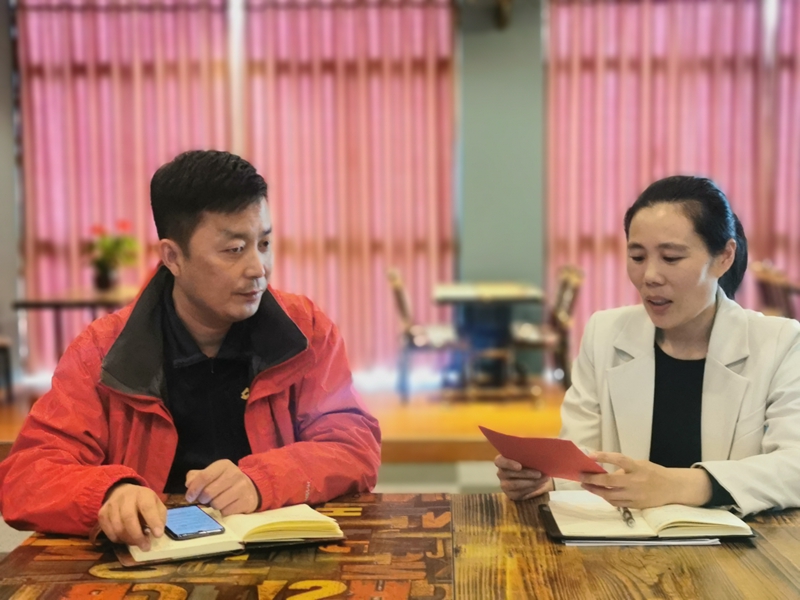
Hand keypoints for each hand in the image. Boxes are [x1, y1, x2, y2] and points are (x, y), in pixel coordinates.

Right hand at [97, 483, 165, 550]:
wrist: (122, 492)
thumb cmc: (143, 502)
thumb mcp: (156, 504)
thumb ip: (159, 517)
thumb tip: (158, 532)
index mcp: (143, 494)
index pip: (147, 507)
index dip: (153, 522)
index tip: (158, 535)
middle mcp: (126, 498)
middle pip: (128, 518)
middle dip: (137, 536)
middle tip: (145, 547)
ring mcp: (111, 505)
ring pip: (117, 527)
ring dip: (128, 539)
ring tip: (137, 543)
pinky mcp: (102, 514)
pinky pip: (108, 531)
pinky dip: (118, 539)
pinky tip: (125, 539)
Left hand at [185, 459, 258, 515]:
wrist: (251, 488)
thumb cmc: (226, 481)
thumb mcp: (212, 474)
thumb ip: (197, 477)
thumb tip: (189, 484)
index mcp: (224, 465)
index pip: (204, 476)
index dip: (194, 489)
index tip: (189, 497)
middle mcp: (234, 474)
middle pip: (208, 492)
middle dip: (203, 499)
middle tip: (205, 499)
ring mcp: (242, 488)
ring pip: (216, 504)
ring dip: (213, 505)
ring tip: (218, 501)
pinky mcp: (246, 501)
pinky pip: (226, 512)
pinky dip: (223, 511)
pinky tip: (227, 505)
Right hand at [495, 454, 553, 500]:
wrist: (531, 477)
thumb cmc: (528, 463)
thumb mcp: (527, 457)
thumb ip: (528, 456)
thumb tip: (539, 454)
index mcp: (501, 461)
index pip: (499, 461)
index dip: (508, 464)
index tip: (519, 466)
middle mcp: (501, 473)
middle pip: (509, 474)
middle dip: (526, 474)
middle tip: (539, 474)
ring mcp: (504, 485)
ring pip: (515, 484)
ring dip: (531, 482)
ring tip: (543, 479)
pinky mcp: (511, 494)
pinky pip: (520, 493)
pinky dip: (532, 489)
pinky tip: (540, 484)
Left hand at [580, 452, 711, 508]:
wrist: (672, 488)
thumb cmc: (654, 473)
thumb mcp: (640, 465)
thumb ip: (624, 468)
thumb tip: (604, 471)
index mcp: (638, 468)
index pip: (619, 460)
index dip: (604, 457)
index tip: (591, 455)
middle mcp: (635, 482)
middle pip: (609, 481)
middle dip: (592, 479)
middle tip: (581, 476)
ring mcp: (635, 496)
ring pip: (609, 495)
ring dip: (595, 490)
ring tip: (586, 485)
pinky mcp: (635, 506)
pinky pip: (616, 503)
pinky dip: (606, 497)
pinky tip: (600, 493)